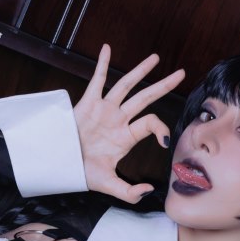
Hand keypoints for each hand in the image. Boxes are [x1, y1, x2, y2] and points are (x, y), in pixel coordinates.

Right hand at [72, 45, 184, 202]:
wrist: (59, 165)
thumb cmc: (81, 173)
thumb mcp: (107, 184)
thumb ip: (128, 191)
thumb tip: (147, 191)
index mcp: (126, 136)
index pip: (150, 124)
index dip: (161, 128)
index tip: (164, 141)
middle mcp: (118, 120)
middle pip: (145, 98)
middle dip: (163, 86)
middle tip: (180, 74)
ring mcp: (103, 110)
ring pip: (125, 86)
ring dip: (140, 71)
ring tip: (155, 58)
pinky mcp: (87, 104)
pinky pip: (96, 80)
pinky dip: (102, 64)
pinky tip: (107, 48)